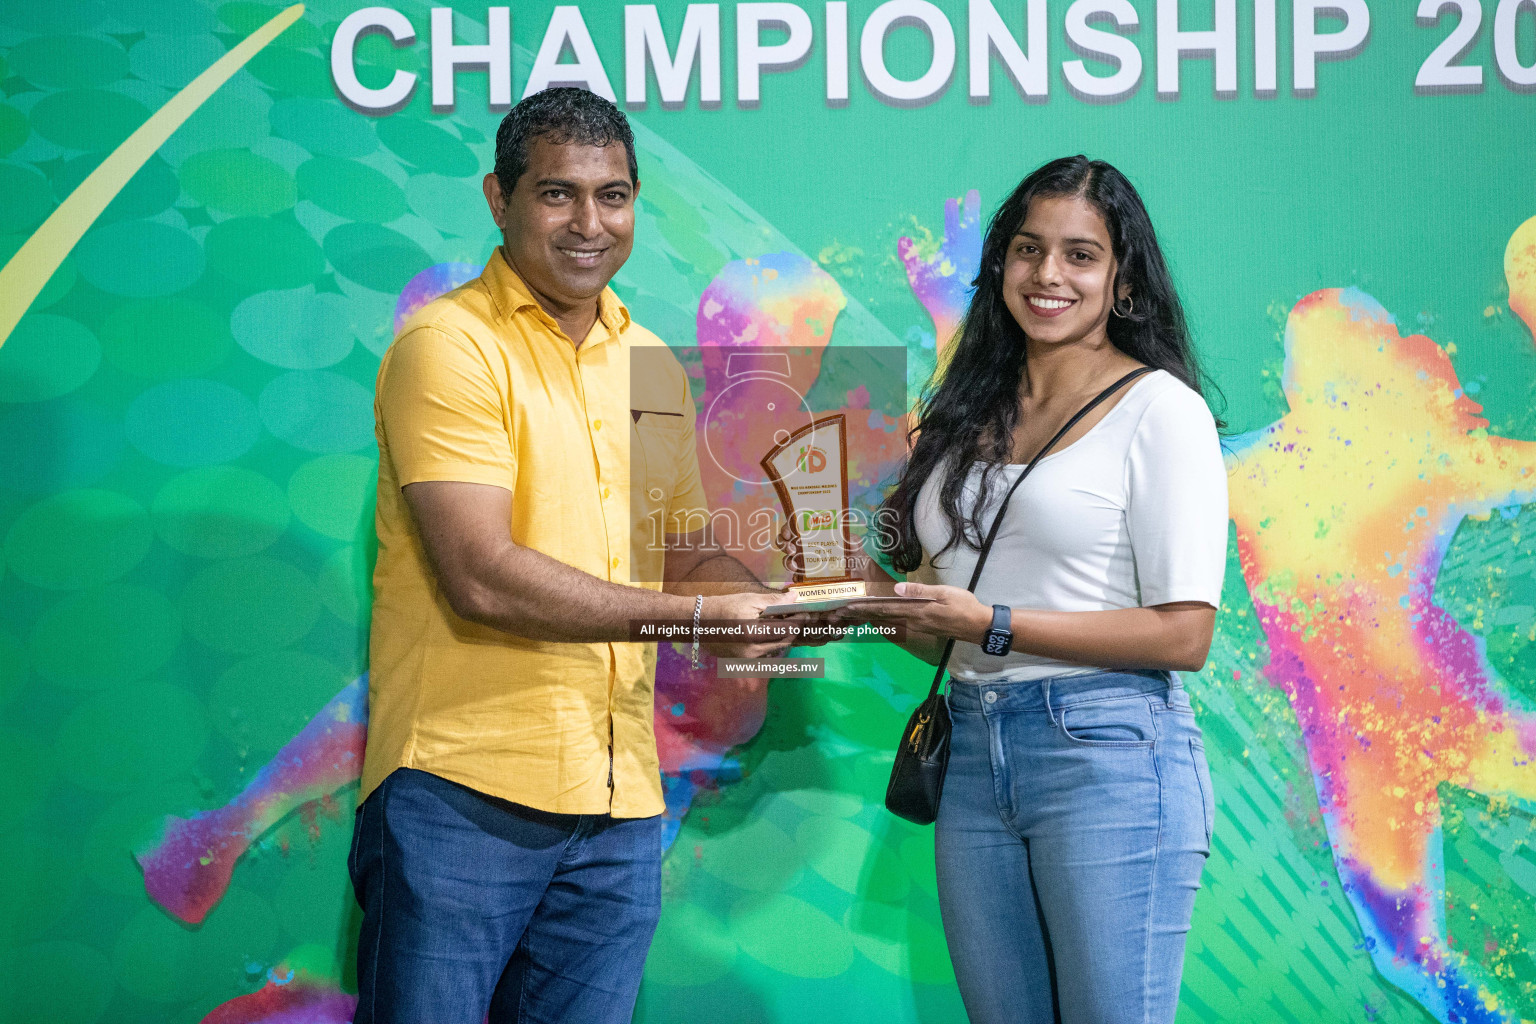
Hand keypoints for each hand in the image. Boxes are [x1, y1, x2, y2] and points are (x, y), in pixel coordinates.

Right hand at [701, 591, 798, 658]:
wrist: (698, 621)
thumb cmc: (724, 606)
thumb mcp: (749, 600)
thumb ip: (773, 601)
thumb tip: (794, 597)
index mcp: (753, 634)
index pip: (785, 629)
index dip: (798, 620)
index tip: (805, 613)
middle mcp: (751, 651)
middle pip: (783, 642)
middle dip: (793, 630)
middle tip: (797, 618)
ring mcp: (746, 659)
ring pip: (774, 649)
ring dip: (782, 637)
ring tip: (783, 624)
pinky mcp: (741, 662)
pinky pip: (763, 654)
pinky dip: (770, 644)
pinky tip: (769, 633)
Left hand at [840, 581, 991, 644]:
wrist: (977, 626)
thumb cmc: (963, 606)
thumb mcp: (943, 593)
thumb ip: (920, 591)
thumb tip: (896, 589)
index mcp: (916, 611)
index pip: (885, 609)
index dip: (865, 607)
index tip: (847, 606)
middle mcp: (912, 621)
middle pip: (882, 617)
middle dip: (861, 614)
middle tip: (840, 612)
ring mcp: (916, 626)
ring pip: (887, 621)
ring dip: (869, 617)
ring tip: (852, 615)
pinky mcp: (922, 627)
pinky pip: (896, 624)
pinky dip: (882, 620)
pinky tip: (877, 619)